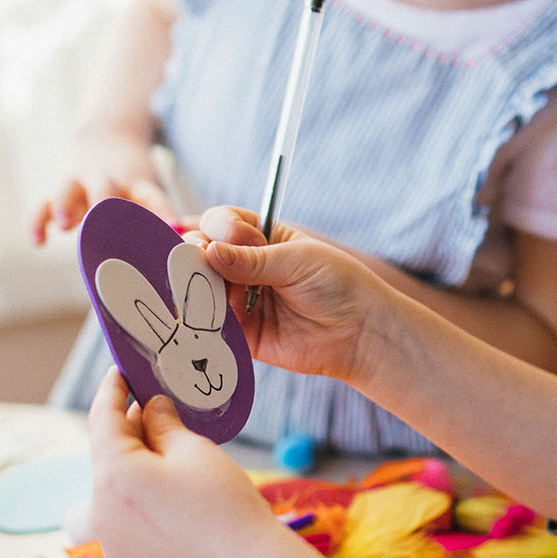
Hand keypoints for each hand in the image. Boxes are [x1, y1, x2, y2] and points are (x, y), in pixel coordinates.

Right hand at [31, 133, 174, 244]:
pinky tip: (38, 242)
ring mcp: (79, 184)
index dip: (161, 209)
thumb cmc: (136, 182)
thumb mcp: (153, 190)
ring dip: (66, 204)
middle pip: (103, 186)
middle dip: (103, 203)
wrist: (107, 142)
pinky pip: (42, 205)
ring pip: (68, 188)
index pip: (150, 194)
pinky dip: (38, 221)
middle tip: (104, 221)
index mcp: (136, 183)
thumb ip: (165, 215)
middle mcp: (106, 181)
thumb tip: (185, 238)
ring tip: (65, 225)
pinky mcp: (58, 195)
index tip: (171, 226)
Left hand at [84, 367, 297, 557]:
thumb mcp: (195, 449)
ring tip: (166, 450)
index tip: (120, 372)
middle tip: (154, 405)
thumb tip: (150, 409)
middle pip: (106, 456)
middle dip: (128, 429)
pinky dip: (137, 498)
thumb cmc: (225, 506)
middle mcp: (100, 511)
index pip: (102, 419)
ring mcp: (110, 542)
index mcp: (113, 474)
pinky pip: (123, 519)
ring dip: (132, 465)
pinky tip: (170, 493)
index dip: (111, 390)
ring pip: (113, 488)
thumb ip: (163, 424)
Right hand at [190, 205, 412, 383]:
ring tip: (205, 294)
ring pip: (202, 290)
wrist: (360, 333)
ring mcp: (241, 300)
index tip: (235, 238)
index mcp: (261, 238)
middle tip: (203, 266)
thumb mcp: (296, 261)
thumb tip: (208, 251)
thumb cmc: (338, 284)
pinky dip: (203, 323)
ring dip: (197, 290)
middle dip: (196, 257)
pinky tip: (203, 320)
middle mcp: (245, 267)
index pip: (222, 223)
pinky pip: (212, 327)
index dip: (220, 228)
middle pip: (202, 255)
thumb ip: (251, 259)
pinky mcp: (241, 334)